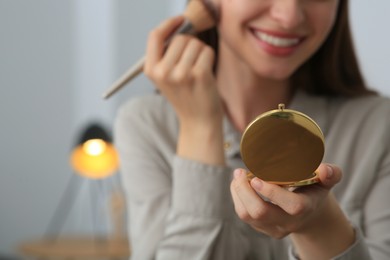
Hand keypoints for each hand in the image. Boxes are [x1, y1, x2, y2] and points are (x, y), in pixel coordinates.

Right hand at [144, 16, 224, 165]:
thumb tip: (181, 25)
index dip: (169, 24)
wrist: (198, 122)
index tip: (180, 20)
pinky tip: (206, 73)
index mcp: (151, 70)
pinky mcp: (200, 75)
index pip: (155, 36)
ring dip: (201, 52)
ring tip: (198, 70)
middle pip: (180, 38)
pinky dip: (209, 58)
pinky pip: (207, 51)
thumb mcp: (166, 77)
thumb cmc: (185, 95)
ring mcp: (182, 74)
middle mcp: (164, 72)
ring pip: (195, 43)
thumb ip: (167, 53)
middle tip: (192, 63)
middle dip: (190, 45)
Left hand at [230, 164, 354, 258]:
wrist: (309, 213)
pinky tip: (238, 184)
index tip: (256, 178)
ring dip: (238, 193)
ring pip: (247, 215)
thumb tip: (324, 169)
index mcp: (305, 208)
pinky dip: (237, 197)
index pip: (291, 206)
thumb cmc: (315, 190)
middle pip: (261, 213)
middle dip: (245, 191)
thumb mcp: (326, 181)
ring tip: (237, 176)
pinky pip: (243, 214)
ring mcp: (273, 228)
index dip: (272, 193)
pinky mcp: (261, 228)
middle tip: (239, 172)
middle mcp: (288, 222)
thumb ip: (331, 174)